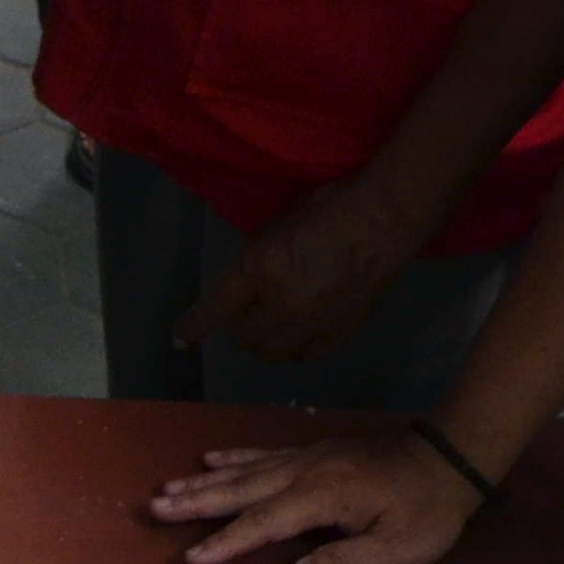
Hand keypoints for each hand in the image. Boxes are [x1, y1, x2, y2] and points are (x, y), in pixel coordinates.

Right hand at [148, 426, 480, 563]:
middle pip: (242, 489)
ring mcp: (308, 458)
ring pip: (246, 471)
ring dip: (205, 482)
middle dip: (197, 502)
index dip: (228, 542)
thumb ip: (347, 563)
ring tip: (167, 489)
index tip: (192, 557)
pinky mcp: (314, 452)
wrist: (447, 459)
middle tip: (155, 508)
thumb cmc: (427, 512)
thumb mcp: (399, 548)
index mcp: (324, 497)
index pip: (265, 522)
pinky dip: (234, 457)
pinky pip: (263, 454)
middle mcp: (306, 472)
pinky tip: (211, 458)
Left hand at [183, 175, 420, 362]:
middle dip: (238, 327)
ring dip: (265, 342)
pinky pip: (307, 355)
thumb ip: (257, 257)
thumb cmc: (327, 208)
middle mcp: (282, 303)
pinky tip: (299, 337)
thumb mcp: (276, 224)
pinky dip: (297, 349)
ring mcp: (313, 323)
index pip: (215, 309)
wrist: (383, 220)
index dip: (194, 327)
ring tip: (271, 327)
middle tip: (245, 314)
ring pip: (274, 352)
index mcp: (259, 269)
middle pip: (244, 337)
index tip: (181, 339)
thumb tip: (248, 280)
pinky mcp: (340, 332)